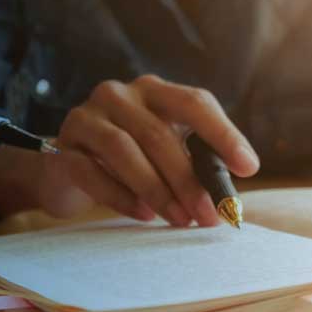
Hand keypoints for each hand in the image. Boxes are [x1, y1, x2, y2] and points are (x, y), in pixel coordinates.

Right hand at [38, 75, 259, 225]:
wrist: (66, 170)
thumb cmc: (128, 162)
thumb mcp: (165, 154)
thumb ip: (195, 163)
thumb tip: (229, 196)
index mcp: (153, 91)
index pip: (194, 102)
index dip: (223, 134)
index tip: (248, 168)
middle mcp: (118, 95)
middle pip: (158, 133)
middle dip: (188, 179)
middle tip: (209, 215)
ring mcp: (86, 118)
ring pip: (124, 150)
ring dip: (157, 189)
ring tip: (180, 219)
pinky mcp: (63, 148)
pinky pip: (92, 172)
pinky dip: (122, 197)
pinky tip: (144, 216)